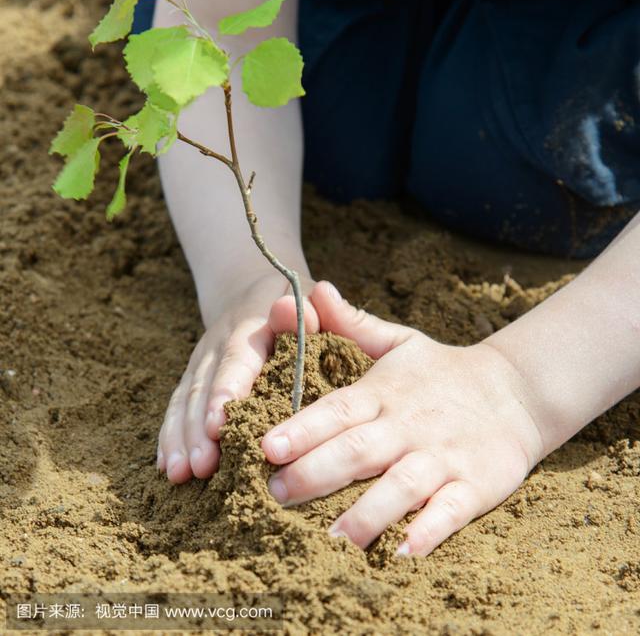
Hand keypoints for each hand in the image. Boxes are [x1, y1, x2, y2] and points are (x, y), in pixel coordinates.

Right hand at [157, 270, 316, 482]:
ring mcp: (203, 359)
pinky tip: (166, 466)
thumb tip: (318, 299)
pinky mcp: (194, 375)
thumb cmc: (298, 306)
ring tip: (179, 474)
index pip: (238, 357)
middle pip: (204, 384)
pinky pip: (176, 405)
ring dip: (181, 437)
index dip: (226, 389)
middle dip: (199, 427)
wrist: (257, 290)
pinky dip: (170, 435)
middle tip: (202, 465)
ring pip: (185, 398)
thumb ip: (320, 307)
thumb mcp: (311, 300)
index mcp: (252, 324)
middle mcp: (220, 342)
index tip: (218, 423)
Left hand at [262, 282, 545, 555]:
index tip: (267, 446)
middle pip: (360, 450)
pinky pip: (451, 510)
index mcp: (385, 392)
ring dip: (368, 511)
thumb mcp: (398, 342)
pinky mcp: (476, 484)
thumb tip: (314, 289)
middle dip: (316, 472)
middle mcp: (410, 424)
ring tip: (333, 536)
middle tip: (276, 494)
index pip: (338, 409)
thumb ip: (352, 323)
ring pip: (402, 485)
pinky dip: (430, 530)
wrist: (515, 389)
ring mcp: (444, 455)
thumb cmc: (440, 371)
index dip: (303, 427)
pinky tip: (404, 552)